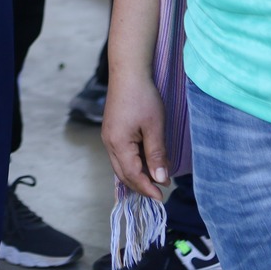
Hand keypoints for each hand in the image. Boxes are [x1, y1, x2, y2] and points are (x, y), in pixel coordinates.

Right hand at [101, 73, 172, 201]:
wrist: (128, 72)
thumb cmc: (143, 97)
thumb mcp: (155, 127)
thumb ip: (157, 155)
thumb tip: (160, 180)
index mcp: (118, 143)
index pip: (132, 175)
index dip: (147, 188)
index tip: (161, 197)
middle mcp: (109, 142)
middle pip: (122, 174)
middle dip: (140, 185)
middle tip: (159, 191)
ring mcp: (108, 136)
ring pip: (120, 165)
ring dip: (137, 175)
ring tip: (155, 179)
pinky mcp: (112, 130)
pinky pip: (120, 155)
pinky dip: (133, 163)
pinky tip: (145, 162)